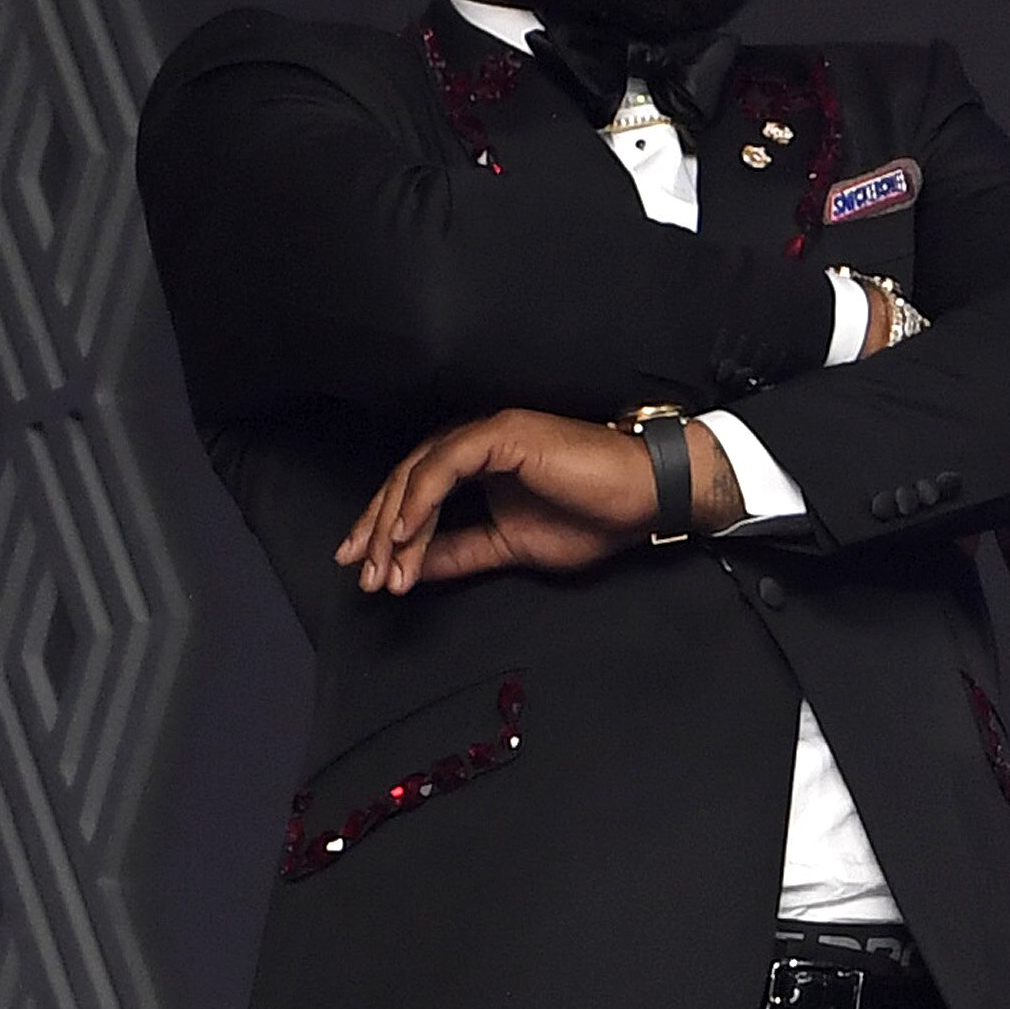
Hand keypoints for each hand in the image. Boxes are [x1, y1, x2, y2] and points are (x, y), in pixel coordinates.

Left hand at [335, 408, 656, 594]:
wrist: (646, 499)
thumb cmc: (593, 517)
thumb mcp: (509, 546)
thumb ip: (460, 552)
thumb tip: (412, 569)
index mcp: (478, 463)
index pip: (416, 492)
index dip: (386, 530)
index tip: (367, 572)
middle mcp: (475, 442)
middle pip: (407, 481)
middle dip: (379, 530)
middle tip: (364, 574)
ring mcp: (488, 433)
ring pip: (419, 472)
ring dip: (396, 522)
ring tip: (384, 567)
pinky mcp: (504, 434)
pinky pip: (447, 464)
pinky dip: (421, 497)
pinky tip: (406, 532)